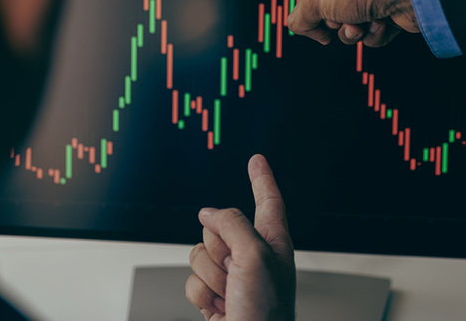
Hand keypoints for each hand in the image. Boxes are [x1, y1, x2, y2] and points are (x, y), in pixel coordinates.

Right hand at [186, 154, 295, 320]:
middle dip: (219, 248)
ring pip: (199, 253)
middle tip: (236, 273)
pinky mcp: (214, 295)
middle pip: (218, 225)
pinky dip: (200, 295)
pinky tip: (220, 308)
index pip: (267, 199)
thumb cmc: (267, 312)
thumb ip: (232, 224)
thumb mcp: (256, 255)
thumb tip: (209, 213)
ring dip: (210, 276)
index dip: (261, 178)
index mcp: (274, 241)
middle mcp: (253, 255)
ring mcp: (232, 276)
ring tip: (231, 295)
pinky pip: (191, 280)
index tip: (257, 160)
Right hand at [283, 0, 417, 47]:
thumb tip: (304, 27)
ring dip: (350, 29)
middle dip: (329, 17)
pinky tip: (379, 24)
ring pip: (350, 18)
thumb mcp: (316, 0)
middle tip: (333, 18)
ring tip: (358, 24)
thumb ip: (299, 16)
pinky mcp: (394, 7)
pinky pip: (371, 28)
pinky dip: (372, 32)